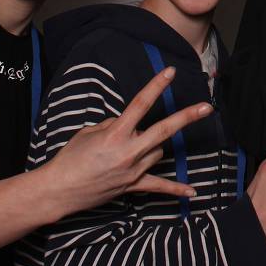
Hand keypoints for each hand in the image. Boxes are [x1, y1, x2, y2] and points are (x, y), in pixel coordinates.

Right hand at [42, 68, 210, 213]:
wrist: (59, 189)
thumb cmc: (70, 158)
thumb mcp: (89, 132)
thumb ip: (113, 125)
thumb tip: (129, 125)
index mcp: (115, 134)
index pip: (140, 105)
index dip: (156, 86)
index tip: (170, 72)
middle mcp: (128, 151)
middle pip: (164, 130)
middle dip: (187, 117)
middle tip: (206, 107)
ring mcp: (133, 170)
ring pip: (158, 151)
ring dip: (152, 145)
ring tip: (128, 149)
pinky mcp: (132, 186)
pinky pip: (158, 187)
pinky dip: (175, 190)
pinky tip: (193, 192)